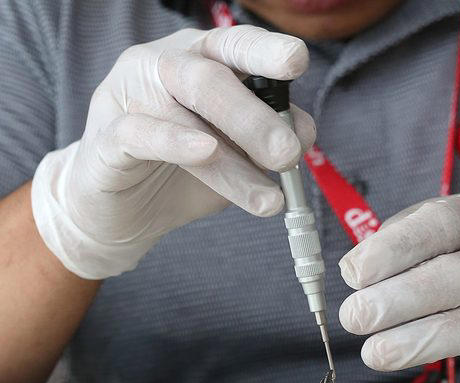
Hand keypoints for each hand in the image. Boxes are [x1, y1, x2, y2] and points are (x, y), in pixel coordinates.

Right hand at [31, 25, 315, 278]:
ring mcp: (129, 95)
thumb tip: (303, 133)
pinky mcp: (106, 138)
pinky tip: (206, 152)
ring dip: (234, 155)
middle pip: (213, 75)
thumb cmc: (185, 173)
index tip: (297, 61)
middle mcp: (164, 66)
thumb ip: (268, 137)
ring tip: (268, 196)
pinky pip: (141, 133)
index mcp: (201, 60)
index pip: (236, 44)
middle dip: (257, 117)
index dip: (267, 50)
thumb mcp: (238, 154)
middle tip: (288, 155)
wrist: (123, 212)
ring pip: (186, 106)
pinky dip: (176, 142)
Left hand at [338, 191, 459, 382]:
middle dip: (399, 300)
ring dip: (422, 342)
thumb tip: (354, 269)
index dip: (396, 248)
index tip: (356, 274)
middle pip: (456, 278)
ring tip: (375, 353)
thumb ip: (404, 237)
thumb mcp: (456, 229)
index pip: (441, 224)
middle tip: (355, 317)